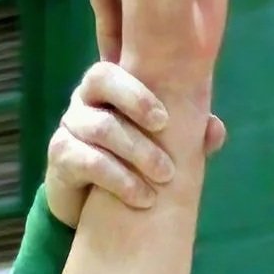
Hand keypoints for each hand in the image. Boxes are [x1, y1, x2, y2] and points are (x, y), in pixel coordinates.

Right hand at [44, 56, 223, 226]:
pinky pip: (88, 161)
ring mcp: (69, 126)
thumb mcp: (164, 147)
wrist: (92, 208)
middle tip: (167, 131)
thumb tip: (214, 131)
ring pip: (101, 126)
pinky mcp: (60, 157)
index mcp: (109, 86)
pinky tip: (142, 197)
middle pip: (101, 79)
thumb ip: (189, 134)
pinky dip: (120, 180)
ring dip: (138, 152)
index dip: (139, 88)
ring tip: (165, 177)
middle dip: (138, 103)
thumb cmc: (133, 164)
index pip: (114, 66)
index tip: (165, 119)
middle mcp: (84, 99)